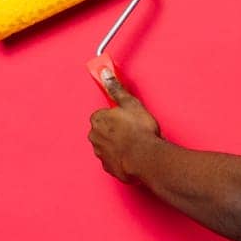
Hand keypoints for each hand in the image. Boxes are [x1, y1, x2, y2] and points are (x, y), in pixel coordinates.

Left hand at [87, 65, 161, 183]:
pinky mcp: (108, 167)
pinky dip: (120, 158)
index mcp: (98, 120)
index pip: (102, 115)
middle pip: (103, 131)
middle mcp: (95, 137)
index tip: (126, 118)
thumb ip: (116, 89)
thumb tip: (105, 73)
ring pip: (107, 146)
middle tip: (132, 130)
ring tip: (134, 143)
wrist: (145, 158)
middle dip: (115, 131)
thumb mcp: (131, 104)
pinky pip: (112, 160)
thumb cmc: (139, 131)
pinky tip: (132, 155)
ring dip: (117, 144)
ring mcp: (100, 153)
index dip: (116, 116)